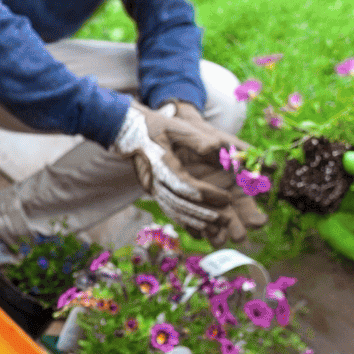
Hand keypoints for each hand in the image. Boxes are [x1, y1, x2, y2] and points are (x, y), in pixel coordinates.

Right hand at [110, 106, 250, 241]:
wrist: (126, 131)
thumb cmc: (154, 126)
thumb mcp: (177, 127)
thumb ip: (198, 140)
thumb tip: (217, 151)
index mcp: (161, 164)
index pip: (184, 185)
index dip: (207, 194)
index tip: (227, 197)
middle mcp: (153, 180)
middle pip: (179, 203)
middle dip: (203, 213)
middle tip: (225, 219)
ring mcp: (150, 187)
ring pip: (172, 210)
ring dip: (194, 220)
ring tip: (215, 227)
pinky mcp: (151, 190)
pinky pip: (167, 209)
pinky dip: (182, 219)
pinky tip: (197, 227)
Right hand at [318, 153, 353, 274]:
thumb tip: (346, 159)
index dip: (337, 175)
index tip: (318, 165)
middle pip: (344, 203)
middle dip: (325, 194)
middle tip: (305, 185)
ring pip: (343, 223)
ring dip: (325, 214)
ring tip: (307, 203)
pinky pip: (351, 245)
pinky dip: (336, 236)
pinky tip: (323, 224)